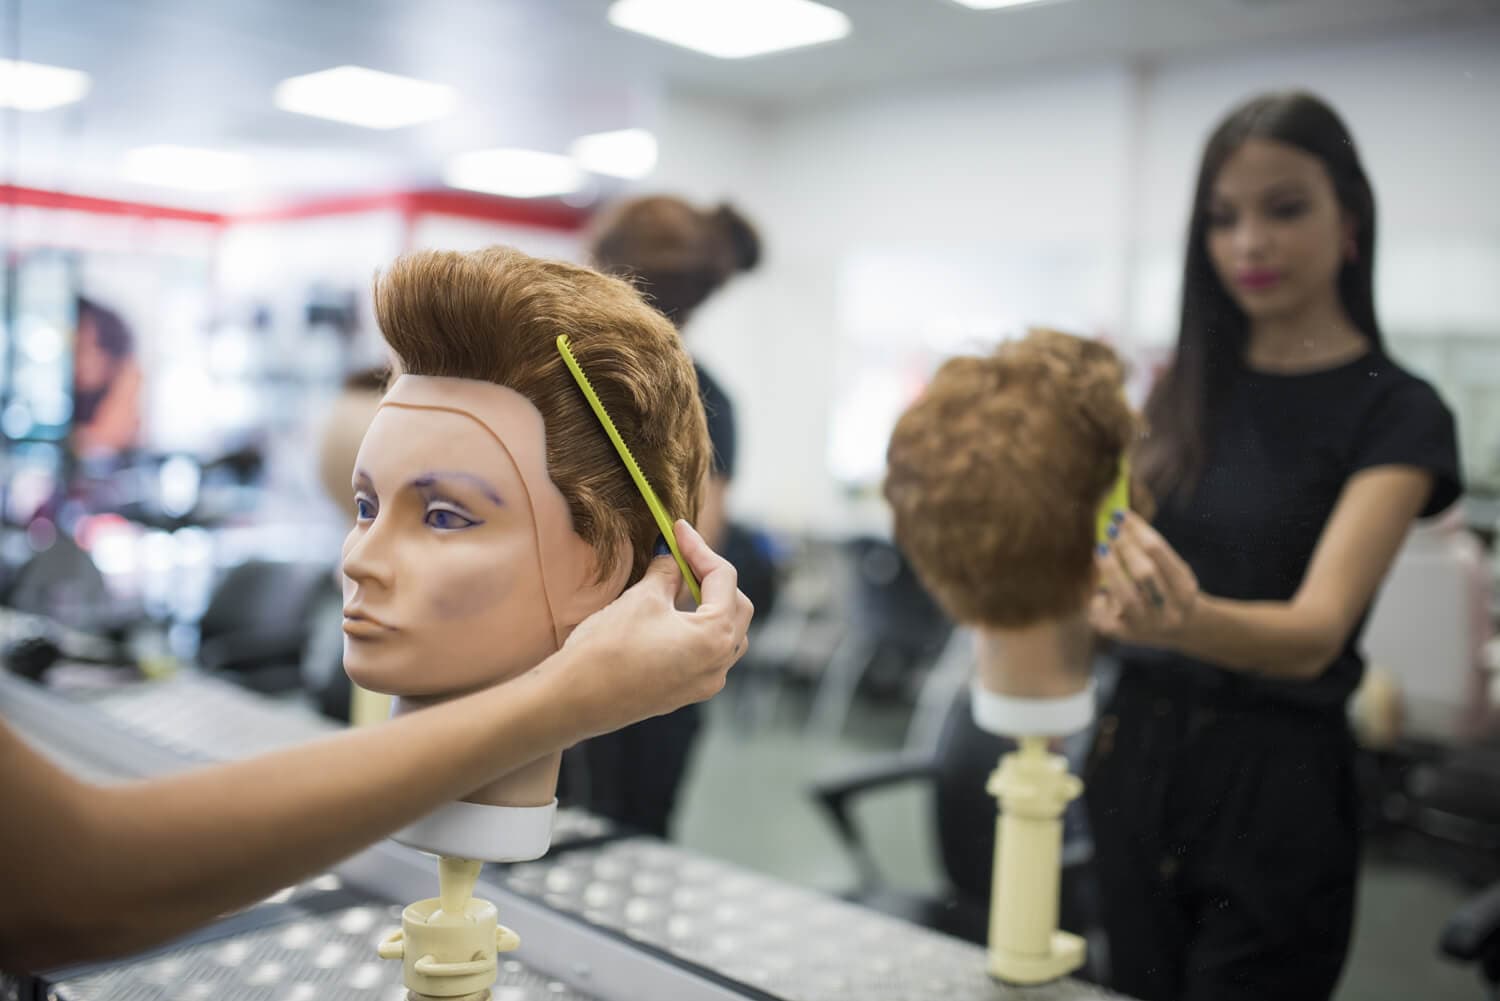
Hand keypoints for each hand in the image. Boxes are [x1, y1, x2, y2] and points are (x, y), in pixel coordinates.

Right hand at [559, 519, 753, 738]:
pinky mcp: (686, 692)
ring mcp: (705, 683)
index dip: (699, 548)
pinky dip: (699, 628)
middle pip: (736, 606)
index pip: (724, 578)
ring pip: (727, 633)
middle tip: (682, 553)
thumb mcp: (641, 599)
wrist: (575, 700)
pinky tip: (674, 614)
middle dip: (711, 576)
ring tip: (682, 582)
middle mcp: (719, 664)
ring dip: (710, 604)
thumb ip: (666, 573)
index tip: (677, 528)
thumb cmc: (607, 649)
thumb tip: (672, 558)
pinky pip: (708, 654)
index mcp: (716, 636)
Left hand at [1089, 511, 1198, 644]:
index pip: (1158, 552)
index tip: (1120, 514)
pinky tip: (1099, 590)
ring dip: (1110, 569)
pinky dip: (1099, 598)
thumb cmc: (1172, 589)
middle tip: (1110, 529)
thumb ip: (1151, 552)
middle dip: (1124, 548)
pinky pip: (1106, 615)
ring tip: (1101, 549)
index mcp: (1185, 590)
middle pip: (1143, 573)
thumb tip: (1117, 523)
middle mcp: (1169, 612)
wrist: (1184, 630)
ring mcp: (1147, 626)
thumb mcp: (1174, 571)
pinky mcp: (1125, 636)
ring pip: (1126, 596)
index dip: (1137, 530)